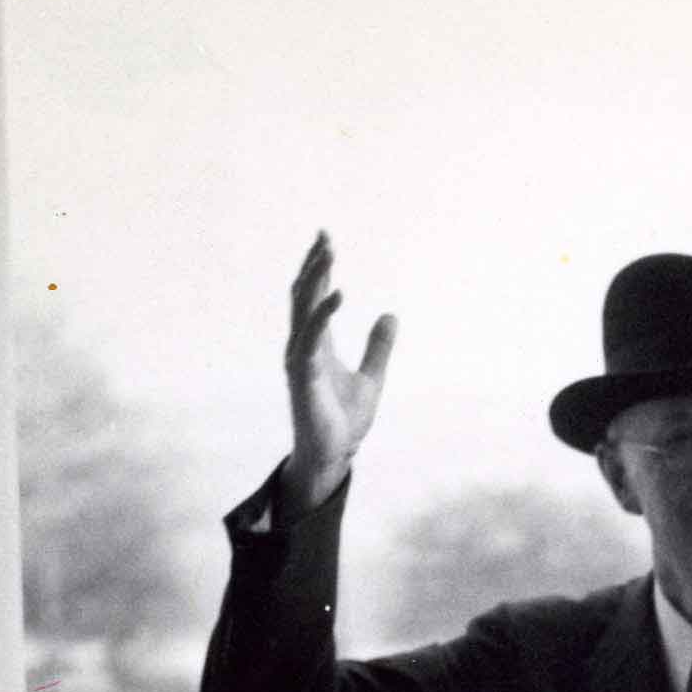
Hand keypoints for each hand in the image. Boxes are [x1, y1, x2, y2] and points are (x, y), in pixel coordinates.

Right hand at [279, 230, 397, 515]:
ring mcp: (300, 359)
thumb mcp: (372, 377)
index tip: (326, 240)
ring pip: (303, 309)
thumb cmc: (345, 422)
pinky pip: (312, 336)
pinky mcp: (304, 374)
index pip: (314, 298)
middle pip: (303, 296)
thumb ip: (378, 347)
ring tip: (328, 252)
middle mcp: (303, 347)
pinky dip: (324, 313)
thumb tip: (391, 316)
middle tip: (325, 236)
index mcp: (317, 345)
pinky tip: (339, 293)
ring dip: (315, 279)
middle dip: (314, 265)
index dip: (319, 270)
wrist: (334, 455)